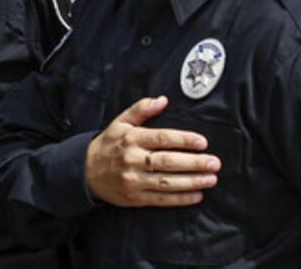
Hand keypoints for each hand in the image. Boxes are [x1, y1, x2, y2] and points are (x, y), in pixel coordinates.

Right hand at [85, 96, 219, 206]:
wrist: (86, 171)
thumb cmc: (108, 144)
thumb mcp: (120, 122)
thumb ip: (141, 109)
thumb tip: (162, 100)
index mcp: (132, 139)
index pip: (162, 138)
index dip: (183, 139)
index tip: (202, 142)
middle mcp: (133, 160)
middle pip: (168, 161)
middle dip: (194, 163)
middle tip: (214, 162)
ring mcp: (134, 180)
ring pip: (167, 182)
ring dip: (192, 181)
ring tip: (210, 178)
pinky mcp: (136, 198)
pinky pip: (162, 199)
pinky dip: (181, 198)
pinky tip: (197, 195)